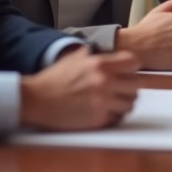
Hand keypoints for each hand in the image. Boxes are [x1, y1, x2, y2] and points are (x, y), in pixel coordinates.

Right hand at [20, 47, 138, 129]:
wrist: (36, 100)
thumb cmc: (53, 79)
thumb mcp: (75, 58)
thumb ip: (96, 54)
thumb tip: (112, 51)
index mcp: (99, 64)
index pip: (134, 62)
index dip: (131, 68)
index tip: (127, 73)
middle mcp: (104, 81)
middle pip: (135, 84)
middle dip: (129, 87)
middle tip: (121, 89)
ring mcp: (102, 101)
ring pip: (130, 103)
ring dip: (123, 103)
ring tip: (112, 102)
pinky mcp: (98, 119)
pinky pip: (118, 118)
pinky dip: (113, 116)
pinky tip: (103, 111)